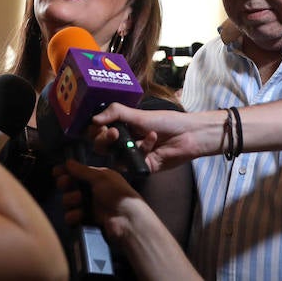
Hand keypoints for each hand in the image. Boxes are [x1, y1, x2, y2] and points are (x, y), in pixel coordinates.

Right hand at [55, 159, 148, 241]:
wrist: (126, 220)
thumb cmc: (116, 193)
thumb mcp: (101, 177)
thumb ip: (82, 170)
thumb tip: (68, 162)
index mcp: (97, 178)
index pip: (77, 172)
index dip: (65, 171)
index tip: (56, 171)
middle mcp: (91, 191)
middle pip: (69, 186)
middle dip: (65, 184)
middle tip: (66, 183)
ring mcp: (88, 206)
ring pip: (68, 201)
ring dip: (70, 199)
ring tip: (79, 200)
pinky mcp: (85, 221)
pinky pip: (71, 216)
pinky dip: (73, 215)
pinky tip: (79, 214)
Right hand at [90, 104, 213, 173]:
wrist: (188, 134)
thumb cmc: (165, 121)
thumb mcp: (138, 114)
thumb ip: (116, 113)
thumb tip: (93, 119)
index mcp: (122, 128)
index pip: (99, 132)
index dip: (95, 130)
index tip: (98, 126)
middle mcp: (124, 142)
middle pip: (102, 147)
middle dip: (104, 140)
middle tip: (113, 133)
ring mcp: (132, 156)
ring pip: (115, 157)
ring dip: (123, 145)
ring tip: (131, 135)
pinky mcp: (141, 167)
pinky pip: (133, 163)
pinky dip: (143, 147)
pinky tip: (153, 138)